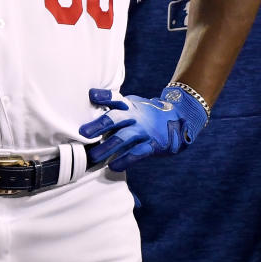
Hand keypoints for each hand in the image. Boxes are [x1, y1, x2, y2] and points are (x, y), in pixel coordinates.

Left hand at [79, 86, 207, 170]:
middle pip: (116, 118)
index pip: (115, 98)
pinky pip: (137, 153)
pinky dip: (125, 160)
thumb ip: (114, 106)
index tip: (91, 95)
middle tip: (83, 133)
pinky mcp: (152, 145)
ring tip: (94, 156)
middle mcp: (135, 117)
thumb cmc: (145, 115)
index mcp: (129, 106)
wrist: (177, 121)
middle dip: (99, 125)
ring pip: (124, 138)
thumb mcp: (132, 105)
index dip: (104, 96)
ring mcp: (144, 131)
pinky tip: (113, 166)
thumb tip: (89, 102)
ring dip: (108, 147)